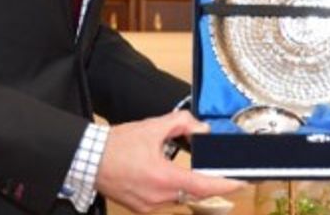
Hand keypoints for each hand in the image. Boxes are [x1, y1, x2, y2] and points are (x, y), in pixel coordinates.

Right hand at [95, 110, 243, 212]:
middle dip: (210, 183)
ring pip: (180, 197)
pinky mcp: (140, 207)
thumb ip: (181, 123)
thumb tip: (201, 128)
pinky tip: (170, 175)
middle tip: (224, 173)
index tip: (242, 181)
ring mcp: (148, 205)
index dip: (226, 184)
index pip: (204, 186)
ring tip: (195, 170)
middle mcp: (158, 197)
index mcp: (163, 178)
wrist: (87, 159)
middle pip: (194, 193)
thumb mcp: (152, 127)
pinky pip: (165, 200)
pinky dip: (173, 188)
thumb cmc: (116, 145)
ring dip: (190, 184)